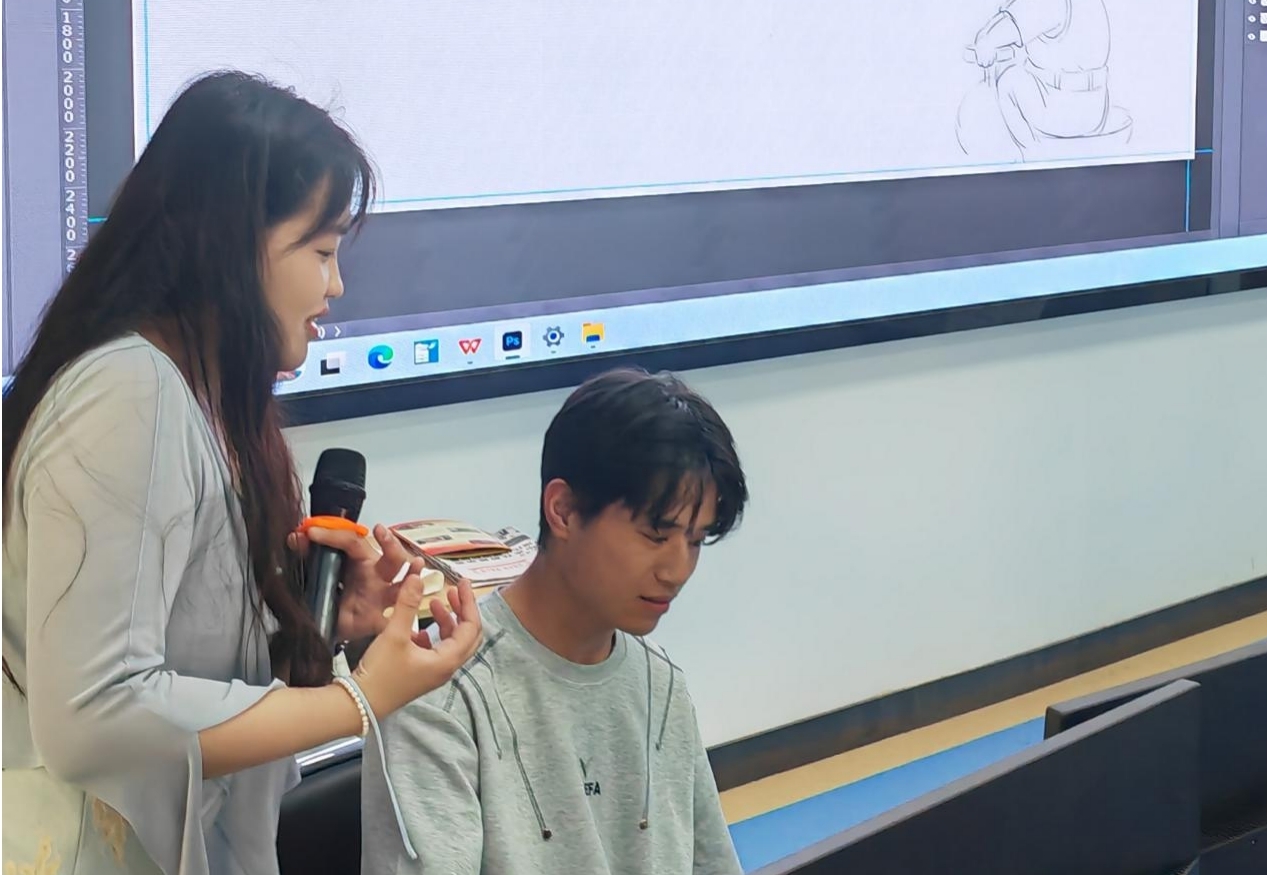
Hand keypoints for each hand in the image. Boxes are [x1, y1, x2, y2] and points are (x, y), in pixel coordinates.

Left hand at [287, 523, 424, 641]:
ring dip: (411, 571)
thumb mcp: (313, 573)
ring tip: (415, 566)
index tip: (312, 533)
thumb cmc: (326, 594)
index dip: (333, 535)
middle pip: (390, 557)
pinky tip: (414, 611)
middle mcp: (375, 575)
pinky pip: (398, 615)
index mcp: (357, 560)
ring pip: (403, 585)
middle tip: (382, 533)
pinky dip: (409, 610)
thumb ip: (306, 555)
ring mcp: (381, 596)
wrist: (324, 628)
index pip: (351, 542)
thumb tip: (295, 538)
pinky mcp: (380, 619)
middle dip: (389, 544)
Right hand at [352, 575, 482, 716]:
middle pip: (467, 635)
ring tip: (434, 603)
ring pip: (451, 642)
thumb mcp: (394, 634)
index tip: (463, 583)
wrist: (360, 704)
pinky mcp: (422, 674)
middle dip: (463, 611)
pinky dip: (433, 635)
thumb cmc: (380, 672)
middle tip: (453, 591)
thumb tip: (418, 576)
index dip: (469, 602)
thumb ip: (407, 604)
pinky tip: (418, 628)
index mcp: (447, 659)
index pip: (471, 627)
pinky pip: (437, 650)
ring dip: (447, 621)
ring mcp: (435, 672)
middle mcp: (446, 667)